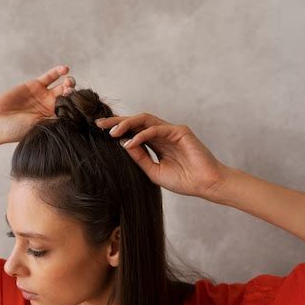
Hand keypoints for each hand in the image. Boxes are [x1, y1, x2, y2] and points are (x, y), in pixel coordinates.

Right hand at [0, 64, 75, 143]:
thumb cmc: (17, 130)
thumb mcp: (39, 127)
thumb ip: (55, 119)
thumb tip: (74, 117)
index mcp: (54, 119)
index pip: (71, 111)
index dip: (77, 107)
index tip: (81, 107)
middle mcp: (51, 107)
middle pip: (68, 97)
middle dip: (73, 94)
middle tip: (73, 94)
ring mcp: (43, 95)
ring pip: (61, 86)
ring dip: (68, 82)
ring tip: (69, 82)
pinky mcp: (34, 85)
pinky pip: (49, 77)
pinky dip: (57, 72)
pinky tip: (65, 69)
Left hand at [95, 112, 230, 198]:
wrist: (205, 185)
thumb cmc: (184, 181)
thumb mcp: (154, 171)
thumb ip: (140, 158)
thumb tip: (122, 145)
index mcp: (157, 143)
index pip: (134, 131)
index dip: (118, 130)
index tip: (99, 132)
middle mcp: (163, 134)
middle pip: (136, 121)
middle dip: (117, 122)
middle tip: (99, 124)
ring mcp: (171, 131)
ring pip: (145, 120)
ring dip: (127, 124)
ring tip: (112, 132)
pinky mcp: (180, 131)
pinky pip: (156, 129)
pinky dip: (142, 135)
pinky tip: (131, 142)